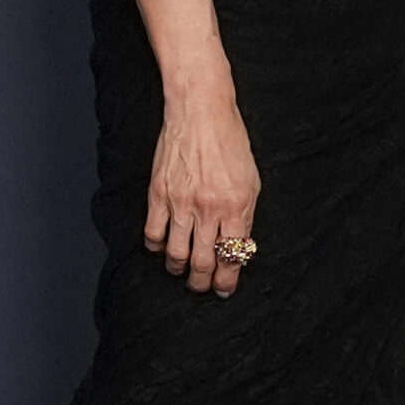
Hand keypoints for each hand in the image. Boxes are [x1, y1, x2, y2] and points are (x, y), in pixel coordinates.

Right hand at [145, 87, 259, 296]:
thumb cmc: (231, 144)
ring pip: (176, 254)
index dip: (228, 278)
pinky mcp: (158, 196)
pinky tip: (164, 248)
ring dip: (180, 269)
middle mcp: (209, 208)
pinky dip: (158, 248)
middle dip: (204, 281)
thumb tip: (237, 245)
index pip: (233, 255)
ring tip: (184, 272)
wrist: (201, 115)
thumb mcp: (251, 180)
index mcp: (238, 205)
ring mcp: (181, 203)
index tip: (225, 290)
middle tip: (203, 287)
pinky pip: (153, 235)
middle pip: (204, 261)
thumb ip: (244, 214)